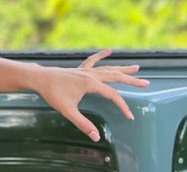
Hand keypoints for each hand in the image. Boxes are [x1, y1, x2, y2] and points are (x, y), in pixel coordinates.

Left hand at [29, 49, 148, 140]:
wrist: (40, 78)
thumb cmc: (52, 93)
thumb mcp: (67, 110)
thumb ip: (82, 123)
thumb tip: (96, 136)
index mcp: (90, 83)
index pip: (112, 94)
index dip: (122, 106)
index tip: (129, 116)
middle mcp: (90, 74)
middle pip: (116, 76)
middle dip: (131, 80)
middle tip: (146, 83)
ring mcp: (86, 70)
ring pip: (108, 68)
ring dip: (122, 68)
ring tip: (136, 67)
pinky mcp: (80, 69)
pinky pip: (94, 60)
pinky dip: (101, 55)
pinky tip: (109, 50)